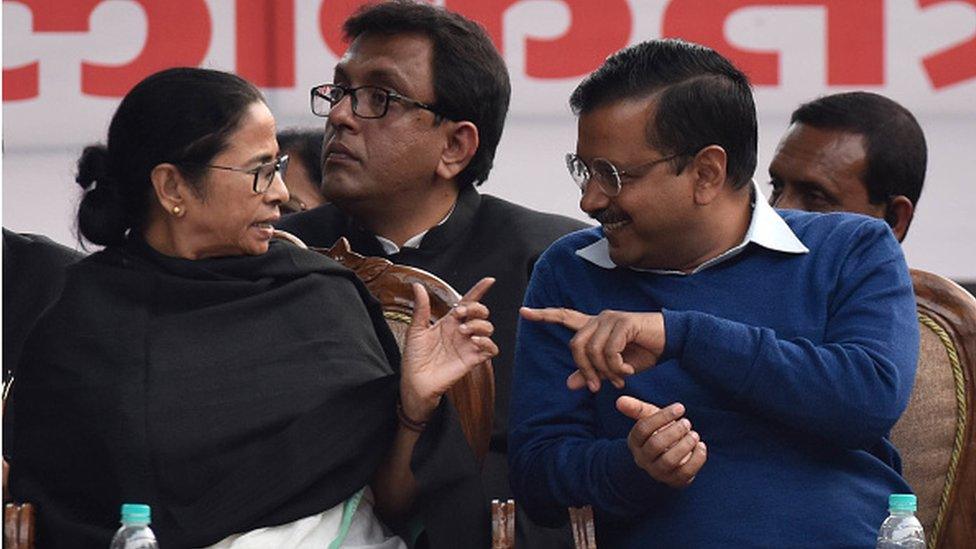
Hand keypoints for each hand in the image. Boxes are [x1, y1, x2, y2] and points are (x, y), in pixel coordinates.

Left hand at [400, 277, 497, 421]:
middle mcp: (461, 331)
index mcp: (449, 321)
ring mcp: (468, 345)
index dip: (479, 290)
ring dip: (479, 325)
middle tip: (461, 314)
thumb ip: (421, 308)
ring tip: (464, 331)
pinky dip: (487, 342)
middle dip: (476, 308)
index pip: (468, 302)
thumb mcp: (416, 329)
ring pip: (488, 328)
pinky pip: (491, 349)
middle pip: (481, 312)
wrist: (415, 381)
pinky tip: (474, 341)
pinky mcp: (472, 360)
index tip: (489, 281)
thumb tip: (417, 285)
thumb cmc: (414, 357)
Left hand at [520, 307, 664, 390]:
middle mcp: (599, 318)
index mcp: (594, 326)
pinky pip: (609, 351)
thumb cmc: (643, 353)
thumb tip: (570, 383)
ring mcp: (610, 318)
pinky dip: (617, 367)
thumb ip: (593, 373)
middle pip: (575, 345)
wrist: (671, 342)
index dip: (543, 315)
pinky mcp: (623, 322)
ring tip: (620, 379)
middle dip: (585, 370)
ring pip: (591, 350)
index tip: (523, 311)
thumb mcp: (614, 369)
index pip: (564, 317)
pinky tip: (628, 372)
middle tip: (597, 387)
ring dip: (604, 372)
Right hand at [616, 396, 706, 487]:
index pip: (643, 428)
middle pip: (655, 445)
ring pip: (669, 460)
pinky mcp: (675, 481)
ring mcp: (658, 472)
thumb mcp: (649, 419)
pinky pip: (686, 472)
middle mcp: (643, 459)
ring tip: (695, 434)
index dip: (662, 416)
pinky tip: (701, 446)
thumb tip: (619, 400)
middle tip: (687, 422)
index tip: (680, 407)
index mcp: (635, 442)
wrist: (669, 460)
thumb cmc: (658, 434)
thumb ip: (636, 409)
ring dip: (685, 445)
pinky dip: (697, 458)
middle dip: (674, 431)